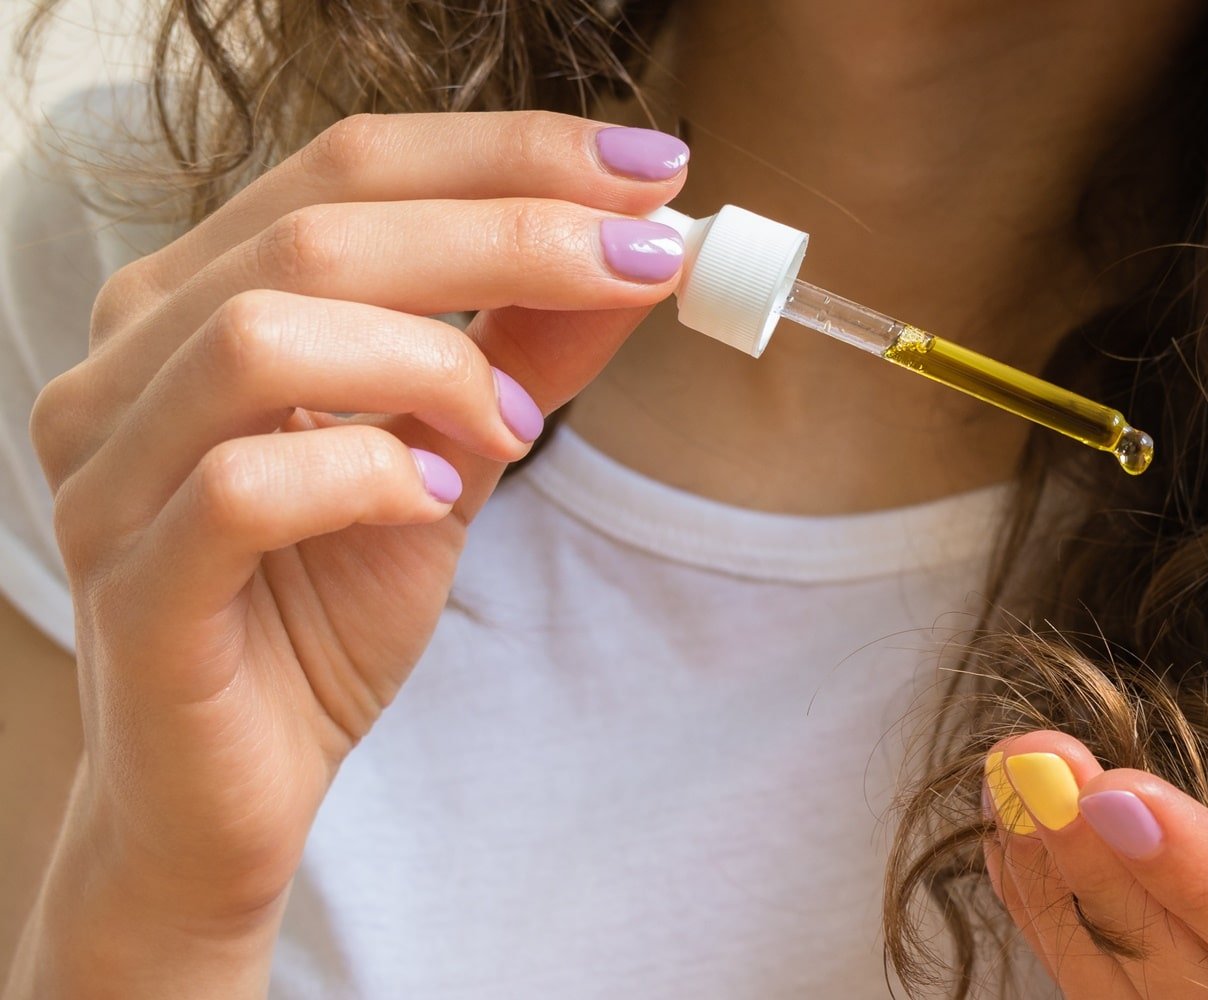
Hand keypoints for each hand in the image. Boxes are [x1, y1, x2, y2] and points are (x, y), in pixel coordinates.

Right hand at [23, 113, 686, 944]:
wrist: (238, 786)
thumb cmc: (324, 607)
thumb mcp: (448, 453)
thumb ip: (523, 352)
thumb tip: (635, 253)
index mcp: (197, 299)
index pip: (350, 167)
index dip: (510, 153)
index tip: (657, 169)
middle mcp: (128, 361)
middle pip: (318, 229)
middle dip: (511, 230)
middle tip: (645, 263)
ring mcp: (108, 471)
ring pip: (262, 335)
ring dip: (429, 362)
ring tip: (510, 429)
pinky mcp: (128, 585)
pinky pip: (243, 488)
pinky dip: (364, 476)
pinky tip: (427, 500)